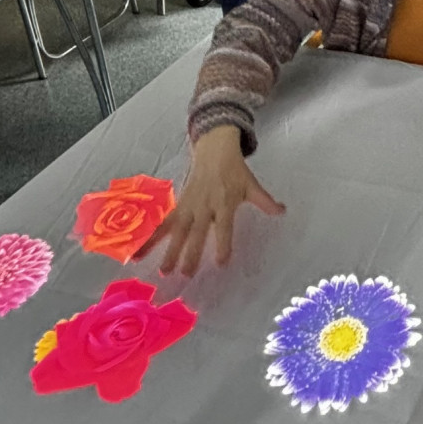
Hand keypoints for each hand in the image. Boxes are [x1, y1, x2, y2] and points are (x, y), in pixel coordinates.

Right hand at [133, 126, 284, 274]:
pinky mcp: (178, 204)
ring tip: (164, 270)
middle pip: (197, 232)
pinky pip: (164, 222)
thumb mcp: (251, 184)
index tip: (221, 262)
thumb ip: (265, 201)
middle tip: (186, 274)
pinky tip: (139, 252)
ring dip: (169, 250)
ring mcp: (189, 205)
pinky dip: (151, 237)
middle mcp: (205, 206)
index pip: (223, 226)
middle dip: (191, 253)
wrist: (214, 149)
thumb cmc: (235, 170)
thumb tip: (283, 211)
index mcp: (224, 202)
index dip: (222, 243)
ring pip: (177, 230)